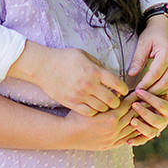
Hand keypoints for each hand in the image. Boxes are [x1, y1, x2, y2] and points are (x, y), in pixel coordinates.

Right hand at [7, 41, 127, 115]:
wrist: (42, 66)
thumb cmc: (64, 58)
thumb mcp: (84, 55)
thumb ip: (99, 66)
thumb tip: (111, 76)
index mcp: (95, 71)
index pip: (118, 84)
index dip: (124, 89)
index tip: (123, 91)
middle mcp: (89, 85)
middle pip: (112, 100)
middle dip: (117, 102)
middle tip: (116, 100)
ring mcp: (80, 95)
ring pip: (101, 108)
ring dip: (105, 108)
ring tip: (105, 104)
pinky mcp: (71, 103)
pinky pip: (89, 112)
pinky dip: (94, 111)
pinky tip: (93, 107)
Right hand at [61, 96, 139, 149]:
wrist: (67, 134)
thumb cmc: (76, 116)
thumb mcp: (91, 103)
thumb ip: (105, 98)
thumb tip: (118, 91)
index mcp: (111, 117)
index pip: (129, 105)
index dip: (135, 97)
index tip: (140, 91)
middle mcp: (115, 129)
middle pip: (133, 116)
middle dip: (141, 108)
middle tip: (147, 101)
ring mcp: (113, 139)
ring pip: (132, 129)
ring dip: (140, 121)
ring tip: (145, 113)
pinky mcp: (110, 146)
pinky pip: (127, 139)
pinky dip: (133, 133)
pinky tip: (137, 127)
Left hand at [127, 86, 167, 145]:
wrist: (147, 105)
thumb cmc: (146, 91)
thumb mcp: (149, 85)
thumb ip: (146, 81)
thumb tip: (132, 72)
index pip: (161, 104)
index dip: (150, 98)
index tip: (138, 91)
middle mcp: (165, 120)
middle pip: (157, 120)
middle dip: (145, 112)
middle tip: (134, 105)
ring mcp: (157, 129)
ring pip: (151, 132)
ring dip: (141, 127)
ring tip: (132, 121)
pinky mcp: (149, 135)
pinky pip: (144, 140)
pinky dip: (136, 141)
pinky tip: (128, 141)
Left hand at [128, 16, 167, 93]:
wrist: (165, 26)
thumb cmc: (152, 33)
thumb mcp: (143, 43)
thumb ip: (138, 59)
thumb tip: (131, 74)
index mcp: (167, 54)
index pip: (155, 74)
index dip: (145, 84)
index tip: (135, 91)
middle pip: (164, 83)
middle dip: (151, 92)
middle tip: (138, 97)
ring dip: (157, 93)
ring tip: (144, 96)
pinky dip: (162, 90)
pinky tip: (152, 92)